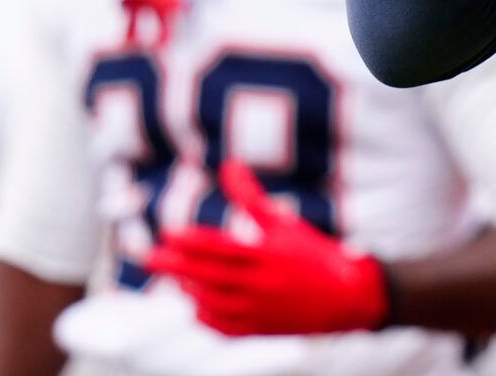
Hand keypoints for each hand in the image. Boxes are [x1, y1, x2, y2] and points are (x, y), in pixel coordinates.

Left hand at [146, 161, 387, 336]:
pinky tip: (194, 304)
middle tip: (147, 256)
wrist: (349, 298)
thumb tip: (228, 165)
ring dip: (187, 288)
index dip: (190, 241)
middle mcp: (258, 285)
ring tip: (172, 275)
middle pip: (205, 276)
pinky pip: (222, 327)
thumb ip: (252, 197)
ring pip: (210, 302)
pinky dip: (204, 316)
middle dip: (173, 265)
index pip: (218, 248)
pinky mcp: (259, 329)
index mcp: (266, 255)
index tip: (166, 232)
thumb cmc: (315, 253)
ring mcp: (257, 311)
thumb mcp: (285, 223)